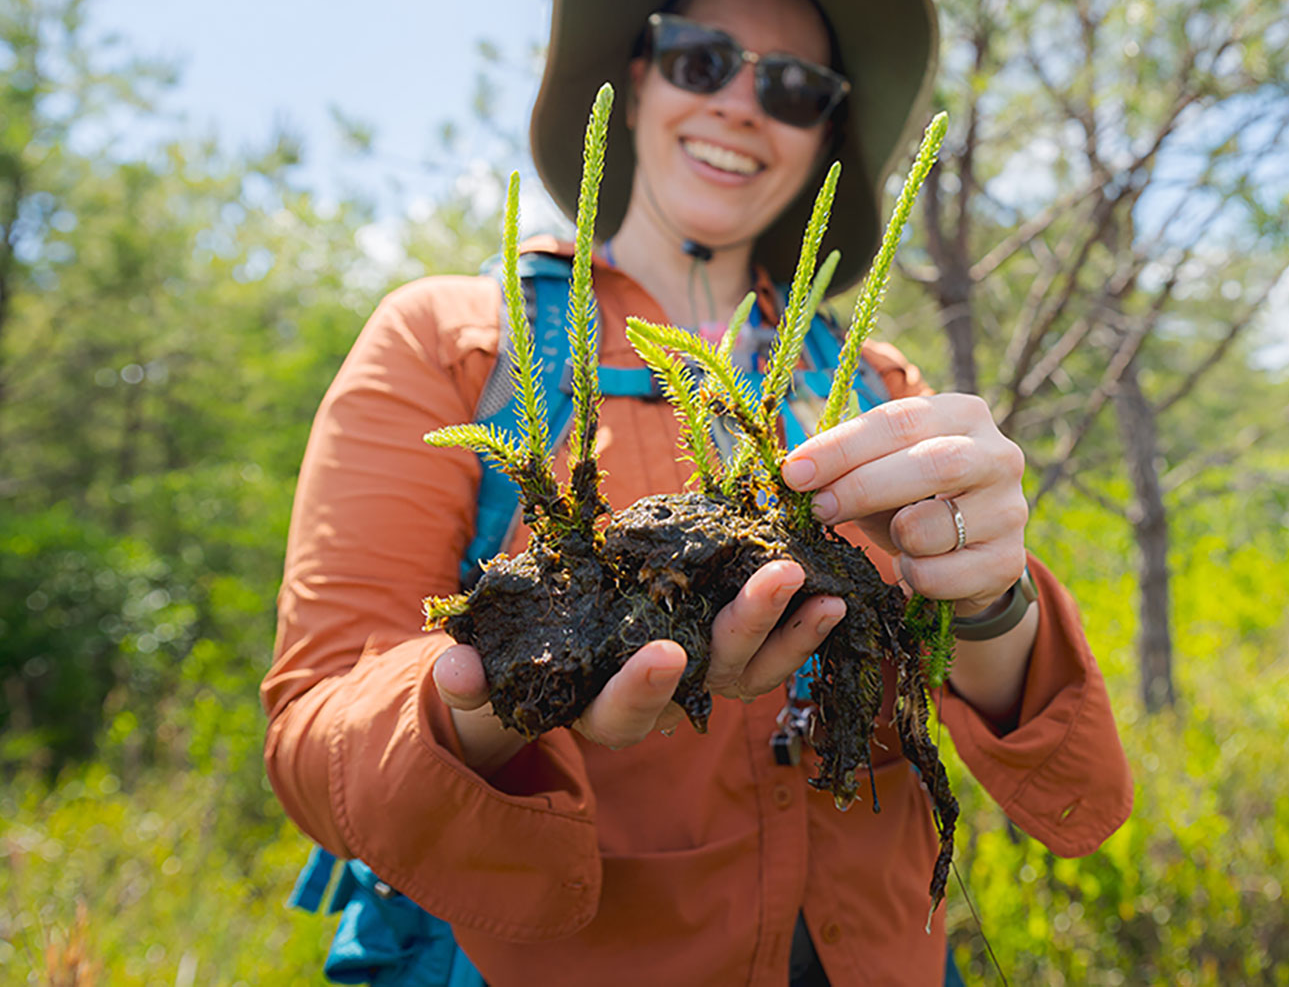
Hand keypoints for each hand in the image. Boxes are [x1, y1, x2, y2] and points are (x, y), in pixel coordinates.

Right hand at [433, 559, 844, 772]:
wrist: (541, 677)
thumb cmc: (509, 670)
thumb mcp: (478, 678)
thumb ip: (467, 677)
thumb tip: (454, 670)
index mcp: (597, 709)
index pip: (623, 711)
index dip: (644, 688)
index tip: (665, 651)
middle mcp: (660, 702)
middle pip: (709, 679)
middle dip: (747, 629)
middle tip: (778, 578)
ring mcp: (699, 679)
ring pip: (754, 667)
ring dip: (795, 632)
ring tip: (831, 589)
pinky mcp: (726, 652)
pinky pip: (773, 647)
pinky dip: (803, 624)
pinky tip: (834, 588)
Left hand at [780, 394, 1028, 616]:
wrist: (967, 554)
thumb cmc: (912, 498)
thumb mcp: (884, 468)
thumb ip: (849, 463)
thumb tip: (795, 471)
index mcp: (964, 414)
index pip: (900, 420)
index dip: (843, 447)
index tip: (795, 472)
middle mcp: (999, 455)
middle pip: (930, 464)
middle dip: (862, 487)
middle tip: (816, 508)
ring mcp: (1011, 510)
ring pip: (931, 527)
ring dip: (892, 537)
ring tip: (889, 538)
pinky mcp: (1008, 563)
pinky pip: (941, 575)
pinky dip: (913, 576)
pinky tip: (915, 567)